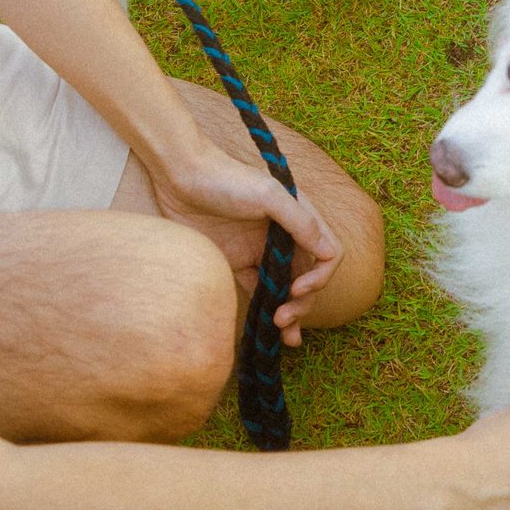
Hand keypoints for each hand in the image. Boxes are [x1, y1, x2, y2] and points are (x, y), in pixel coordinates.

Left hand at [150, 144, 341, 343]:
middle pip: (307, 276)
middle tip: (283, 320)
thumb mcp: (268, 195)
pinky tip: (263, 325)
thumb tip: (328, 253)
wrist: (181, 174)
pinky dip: (264, 307)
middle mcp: (284, 236)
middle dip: (302, 302)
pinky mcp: (236, 260)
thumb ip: (300, 222)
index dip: (320, 277)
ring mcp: (259, 249)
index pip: (327, 254)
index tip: (297, 289)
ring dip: (289, 311)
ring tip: (283, 334)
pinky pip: (257, 288)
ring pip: (284, 287)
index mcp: (299, 218)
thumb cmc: (227, 179)